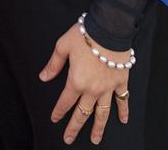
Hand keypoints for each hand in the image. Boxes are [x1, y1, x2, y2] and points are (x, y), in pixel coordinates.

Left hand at [39, 23, 129, 144]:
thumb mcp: (63, 46)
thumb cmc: (84, 35)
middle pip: (82, 113)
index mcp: (76, 81)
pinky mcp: (121, 82)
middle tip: (69, 139)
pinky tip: (123, 120)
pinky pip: (122, 100)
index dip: (59, 112)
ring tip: (95, 140)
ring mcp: (108, 88)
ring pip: (102, 113)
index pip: (65, 102)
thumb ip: (53, 64)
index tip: (55, 119)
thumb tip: (43, 77)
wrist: (109, 28)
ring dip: (98, 128)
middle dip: (74, 127)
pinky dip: (124, 111)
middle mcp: (92, 89)